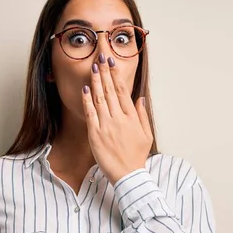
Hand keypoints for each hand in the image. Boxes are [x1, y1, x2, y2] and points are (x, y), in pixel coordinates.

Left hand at [82, 53, 152, 183]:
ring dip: (96, 82)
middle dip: (105, 73)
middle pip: (110, 91)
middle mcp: (119, 118)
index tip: (112, 63)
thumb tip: (140, 98)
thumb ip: (142, 115)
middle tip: (101, 58)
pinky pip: (90, 113)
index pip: (123, 91)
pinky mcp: (95, 134)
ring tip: (94, 68)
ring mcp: (106, 125)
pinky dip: (87, 100)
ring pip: (100, 99)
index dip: (116, 75)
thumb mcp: (146, 135)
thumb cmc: (136, 156)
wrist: (128, 175)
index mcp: (132, 117)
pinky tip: (85, 89)